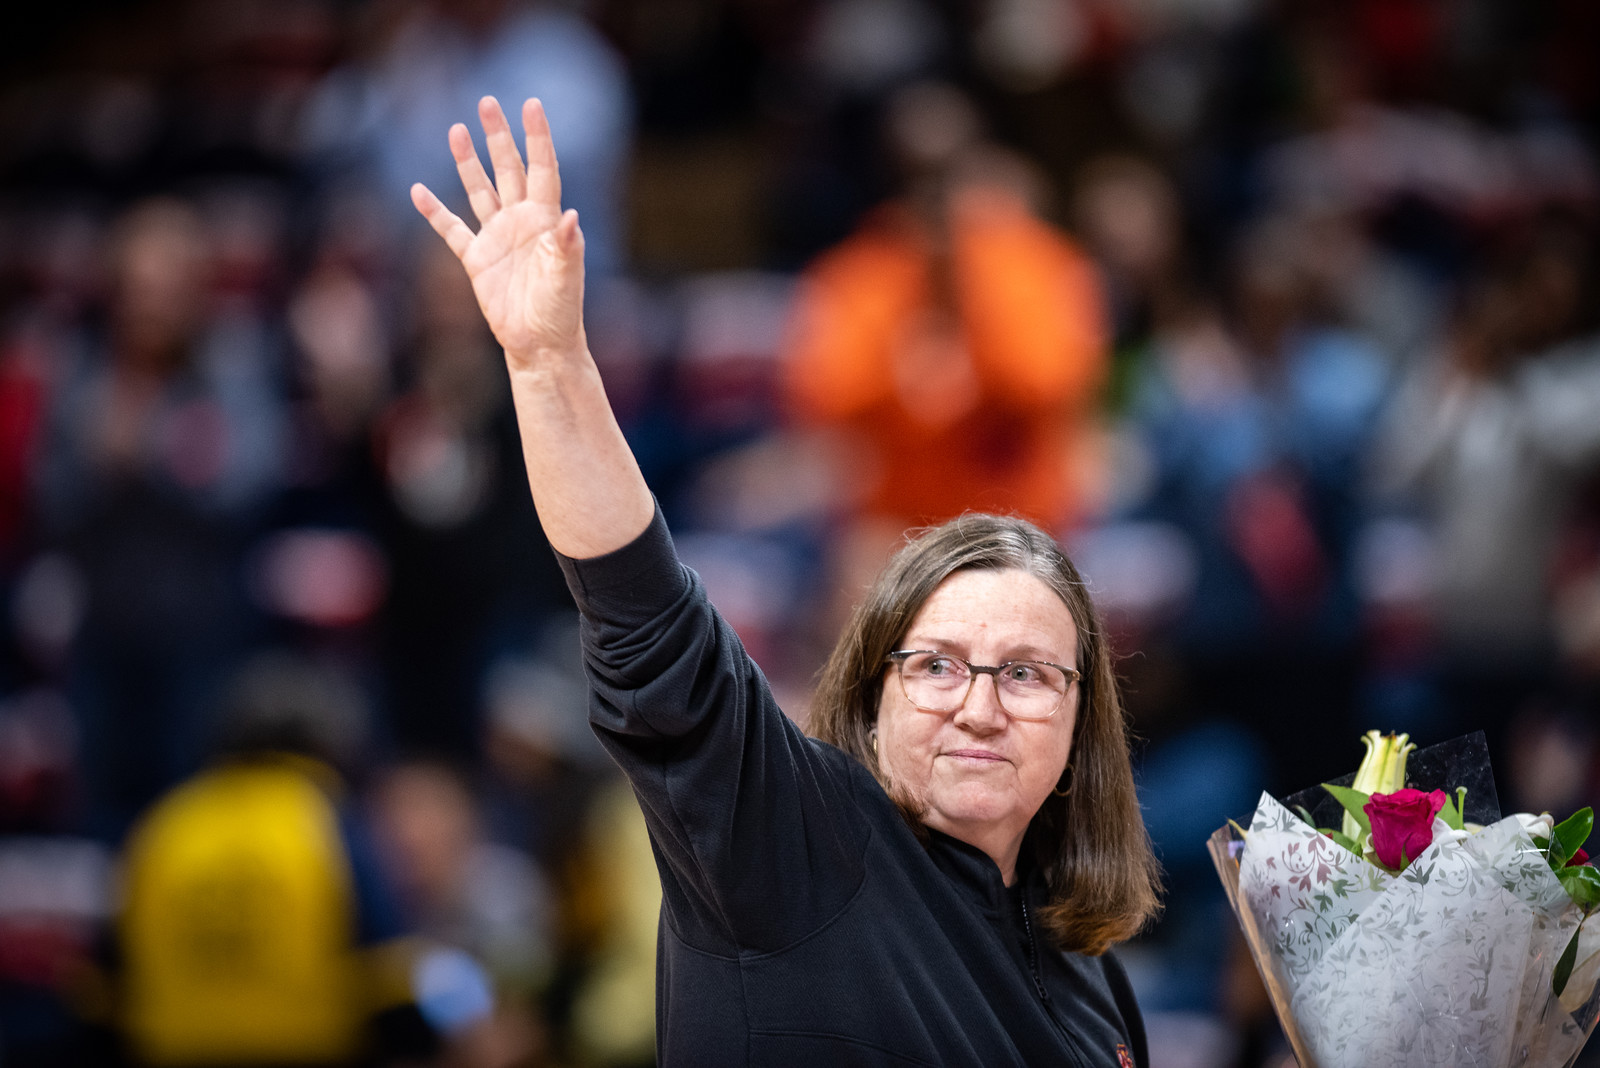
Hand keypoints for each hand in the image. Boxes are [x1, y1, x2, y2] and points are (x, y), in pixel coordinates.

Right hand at [411, 97, 585, 369]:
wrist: (540, 344)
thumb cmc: (561, 311)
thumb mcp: (567, 278)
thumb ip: (567, 247)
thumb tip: (571, 217)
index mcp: (546, 220)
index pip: (542, 168)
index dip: (536, 137)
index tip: (530, 104)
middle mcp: (521, 222)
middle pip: (508, 169)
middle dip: (498, 137)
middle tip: (487, 103)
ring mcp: (498, 238)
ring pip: (480, 190)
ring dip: (468, 162)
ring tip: (457, 130)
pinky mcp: (477, 260)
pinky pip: (452, 230)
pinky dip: (435, 212)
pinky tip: (418, 191)